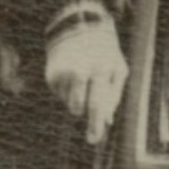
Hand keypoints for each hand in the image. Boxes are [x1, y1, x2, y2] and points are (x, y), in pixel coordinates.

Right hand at [45, 19, 127, 145]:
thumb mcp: (117, 69)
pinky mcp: (51, 73)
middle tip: (92, 140)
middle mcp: (80, 70)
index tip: (95, 139)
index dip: (96, 122)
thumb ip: (114, 94)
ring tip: (87, 88)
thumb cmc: (104, 54)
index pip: (98, 101)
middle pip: (81, 106)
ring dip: (80, 104)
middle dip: (89, 124)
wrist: (79, 28)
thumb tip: (108, 120)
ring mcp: (64, 71)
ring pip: (71, 104)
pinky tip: (74, 79)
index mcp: (101, 68)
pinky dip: (69, 94)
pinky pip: (61, 96)